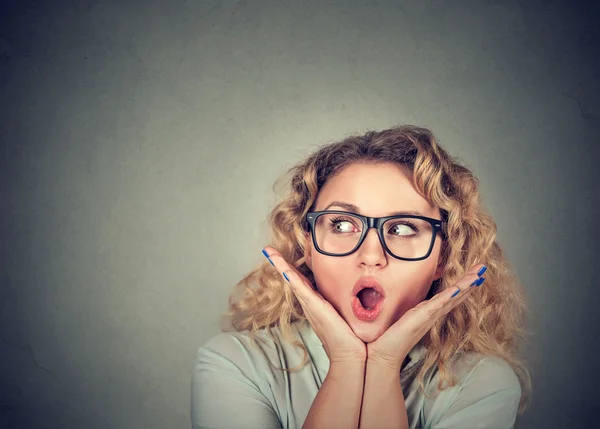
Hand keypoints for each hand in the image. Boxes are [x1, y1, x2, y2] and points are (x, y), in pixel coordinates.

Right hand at [262, 246, 366, 362]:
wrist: (349, 355)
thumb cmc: (351, 338)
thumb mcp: (349, 314)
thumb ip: (350, 302)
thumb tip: (361, 292)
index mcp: (317, 303)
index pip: (302, 281)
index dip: (292, 268)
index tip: (284, 257)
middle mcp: (311, 304)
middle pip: (293, 279)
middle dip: (281, 263)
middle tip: (269, 250)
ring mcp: (311, 306)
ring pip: (293, 281)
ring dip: (281, 266)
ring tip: (270, 252)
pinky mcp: (316, 308)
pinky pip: (301, 290)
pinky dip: (291, 278)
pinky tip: (284, 269)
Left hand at [366, 264, 486, 371]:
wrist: (382, 355)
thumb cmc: (387, 338)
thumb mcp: (398, 317)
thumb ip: (403, 310)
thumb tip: (397, 299)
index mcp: (427, 313)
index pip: (449, 296)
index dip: (462, 286)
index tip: (474, 274)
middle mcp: (431, 314)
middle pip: (455, 295)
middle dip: (470, 282)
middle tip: (483, 269)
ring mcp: (428, 316)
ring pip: (451, 297)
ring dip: (466, 285)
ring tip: (479, 274)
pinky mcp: (421, 318)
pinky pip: (438, 304)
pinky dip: (449, 296)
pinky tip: (459, 288)